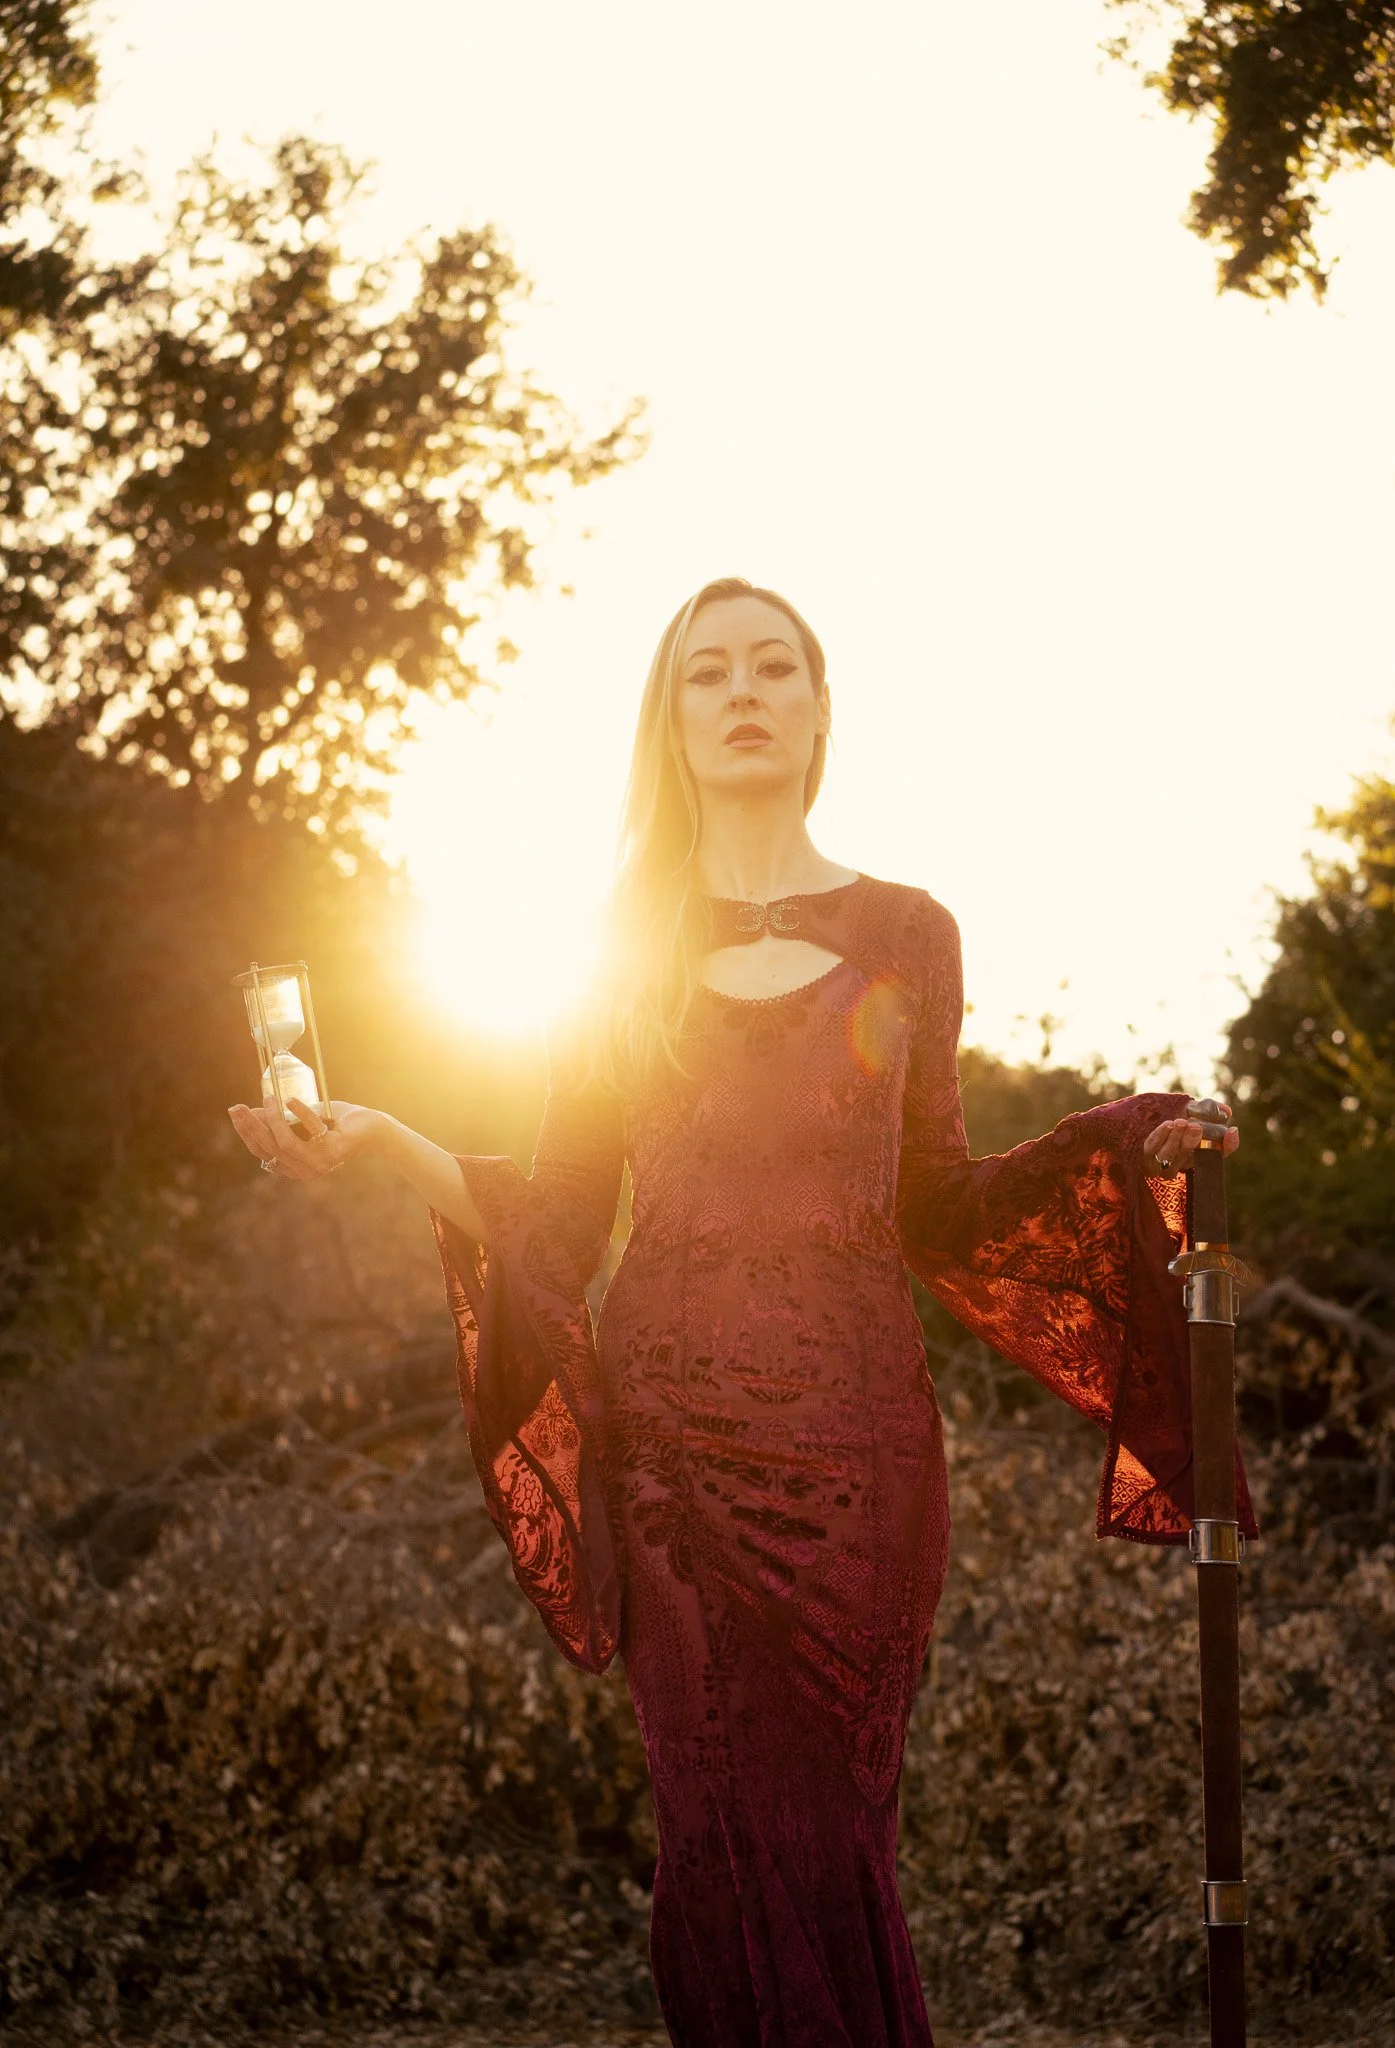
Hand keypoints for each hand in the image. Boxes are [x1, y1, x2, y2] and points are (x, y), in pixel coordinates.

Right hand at [226, 1097, 381, 1181]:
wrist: (370, 1126)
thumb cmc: (334, 1123)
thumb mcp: (300, 1121)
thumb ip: (279, 1121)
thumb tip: (249, 1111)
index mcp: (293, 1167)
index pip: (262, 1152)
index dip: (246, 1132)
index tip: (235, 1111)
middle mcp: (304, 1171)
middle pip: (270, 1148)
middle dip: (251, 1126)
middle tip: (240, 1106)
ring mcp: (320, 1164)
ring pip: (286, 1143)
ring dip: (273, 1119)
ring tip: (270, 1099)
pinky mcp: (334, 1151)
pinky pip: (310, 1131)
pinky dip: (299, 1113)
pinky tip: (291, 1101)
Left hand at [1144, 1102, 1239, 1178]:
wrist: (1146, 1124)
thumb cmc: (1176, 1120)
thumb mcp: (1194, 1114)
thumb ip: (1211, 1112)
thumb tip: (1227, 1111)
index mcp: (1199, 1155)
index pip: (1218, 1154)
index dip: (1227, 1145)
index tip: (1231, 1131)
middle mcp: (1182, 1163)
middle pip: (1189, 1158)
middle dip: (1192, 1142)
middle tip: (1196, 1127)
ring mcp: (1162, 1164)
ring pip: (1169, 1156)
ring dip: (1176, 1139)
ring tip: (1180, 1122)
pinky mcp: (1145, 1158)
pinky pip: (1152, 1149)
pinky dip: (1160, 1137)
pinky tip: (1168, 1125)